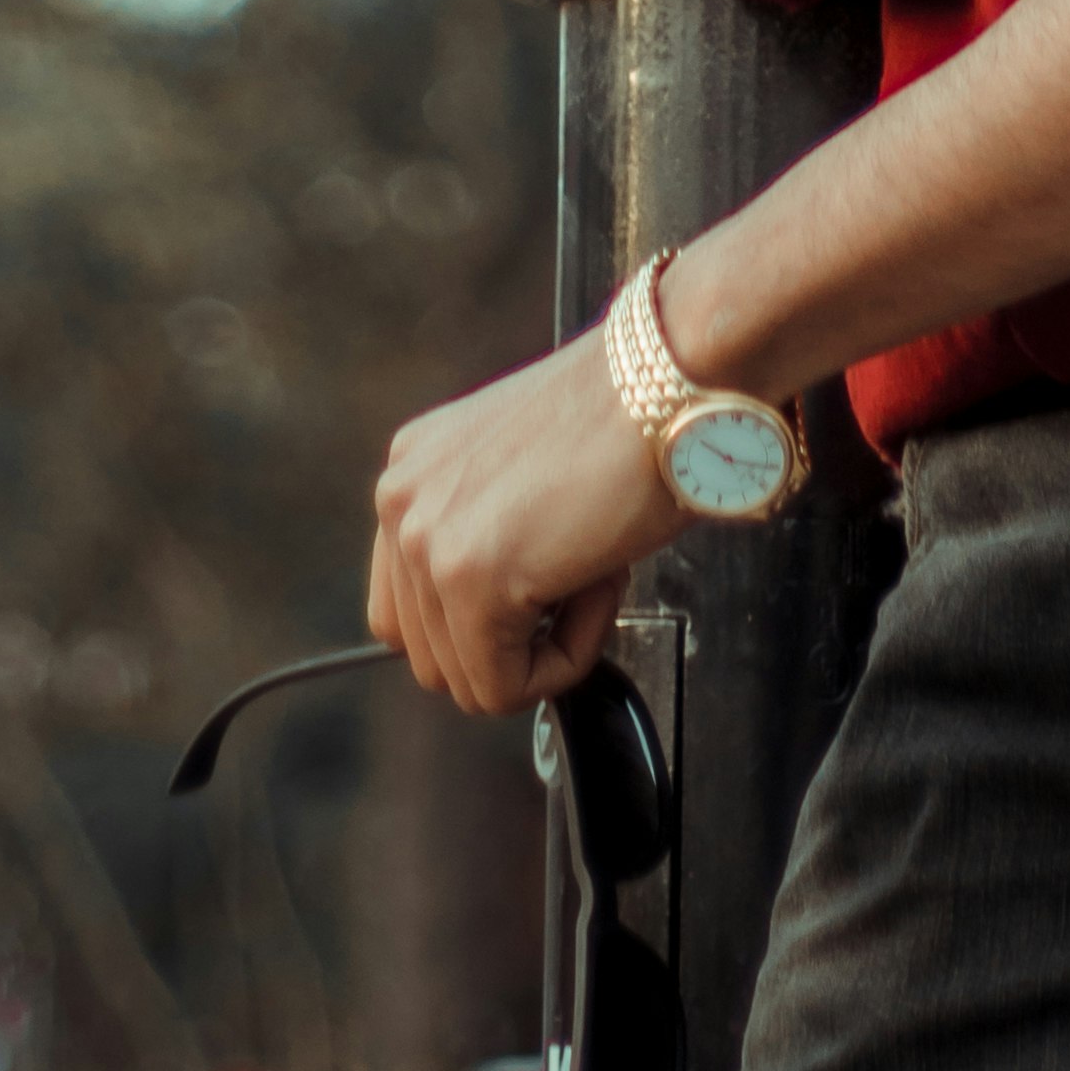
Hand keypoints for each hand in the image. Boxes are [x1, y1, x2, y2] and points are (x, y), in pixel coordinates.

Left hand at [368, 325, 671, 713]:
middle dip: (513, 641)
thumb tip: (490, 622)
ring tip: (590, 571)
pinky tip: (598, 586)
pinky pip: (506, 688)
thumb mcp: (520, 473)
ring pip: (468, 680)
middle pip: (431, 657)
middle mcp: (401, 499)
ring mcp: (426, 539)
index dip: (483, 626)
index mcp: (411, 471)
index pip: (405, 614)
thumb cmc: (623, 420)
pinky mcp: (471, 578)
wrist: (668, 383)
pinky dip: (565, 660)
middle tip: (576, 578)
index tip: (542, 590)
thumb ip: (481, 532)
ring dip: (542, 648)